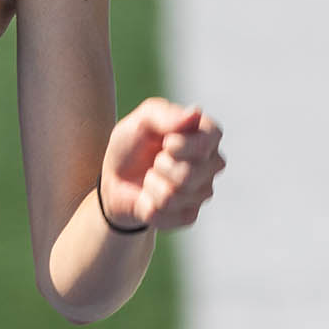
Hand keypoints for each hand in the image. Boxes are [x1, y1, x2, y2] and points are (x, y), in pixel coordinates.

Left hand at [100, 97, 224, 230]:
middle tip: (154, 161)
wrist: (115, 179)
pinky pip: (163, 213)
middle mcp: (212, 164)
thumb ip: (165, 114)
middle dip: (160, 166)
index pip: (210, 139)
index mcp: (207, 135)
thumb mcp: (140, 121)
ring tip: (150, 177)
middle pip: (188, 173)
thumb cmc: (132, 145)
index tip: (165, 141)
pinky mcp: (189, 215)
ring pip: (174, 195)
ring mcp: (203, 192)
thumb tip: (195, 113)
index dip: (182, 144)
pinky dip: (146, 204)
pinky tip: (148, 197)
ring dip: (151, 184)